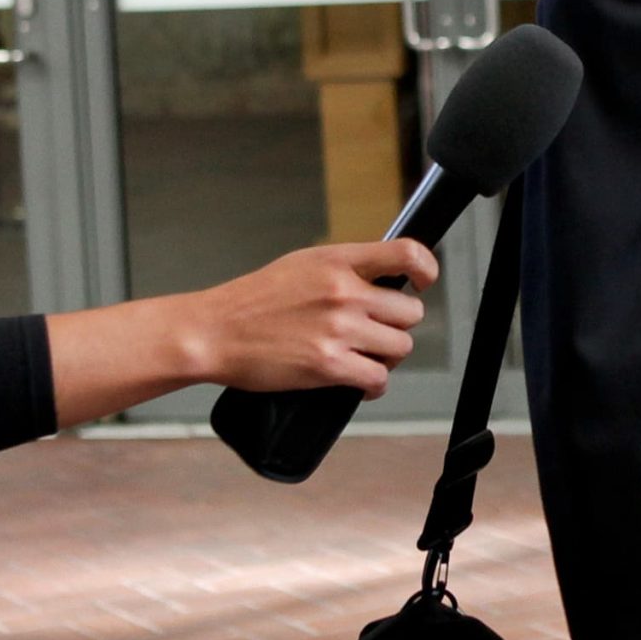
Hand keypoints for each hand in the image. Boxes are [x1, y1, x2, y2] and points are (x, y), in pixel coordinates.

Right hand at [187, 241, 437, 395]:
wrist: (214, 332)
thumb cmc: (251, 302)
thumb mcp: (300, 265)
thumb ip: (342, 269)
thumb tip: (381, 280)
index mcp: (337, 262)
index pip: (406, 254)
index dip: (426, 269)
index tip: (423, 282)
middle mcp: (344, 292)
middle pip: (410, 313)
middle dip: (397, 327)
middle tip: (376, 333)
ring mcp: (339, 330)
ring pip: (400, 347)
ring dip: (386, 357)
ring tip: (363, 357)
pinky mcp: (329, 365)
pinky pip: (378, 379)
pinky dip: (373, 385)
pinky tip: (360, 382)